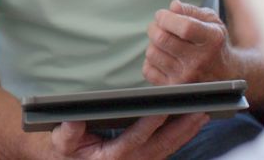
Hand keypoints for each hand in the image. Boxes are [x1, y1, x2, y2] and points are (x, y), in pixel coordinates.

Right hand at [51, 114, 207, 158]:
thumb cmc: (69, 153)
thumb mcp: (62, 143)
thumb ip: (68, 133)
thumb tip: (74, 118)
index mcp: (112, 157)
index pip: (135, 138)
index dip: (150, 123)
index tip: (162, 109)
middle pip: (162, 145)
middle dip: (181, 128)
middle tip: (198, 111)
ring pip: (169, 149)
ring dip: (186, 133)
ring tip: (201, 115)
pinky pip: (167, 150)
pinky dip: (181, 137)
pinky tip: (190, 124)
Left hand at [144, 0, 233, 84]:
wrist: (228, 75)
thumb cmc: (215, 43)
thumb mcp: (211, 22)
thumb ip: (191, 11)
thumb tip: (173, 6)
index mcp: (212, 40)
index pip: (184, 27)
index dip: (166, 17)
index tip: (163, 15)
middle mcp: (200, 61)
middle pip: (161, 39)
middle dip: (154, 27)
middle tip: (159, 27)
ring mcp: (187, 78)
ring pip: (152, 53)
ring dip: (153, 45)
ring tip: (164, 44)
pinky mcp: (175, 88)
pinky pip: (148, 70)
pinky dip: (151, 62)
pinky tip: (164, 58)